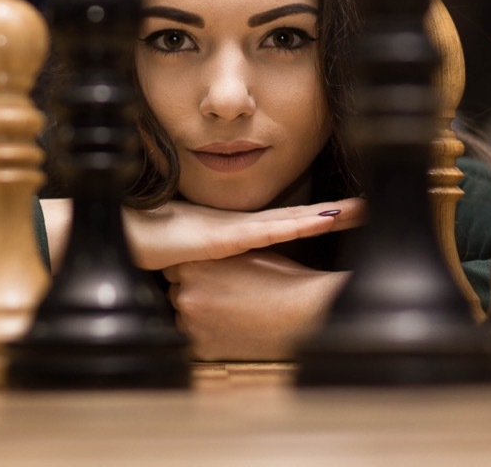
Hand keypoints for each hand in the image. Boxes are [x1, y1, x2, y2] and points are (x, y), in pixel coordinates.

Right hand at [124, 197, 364, 270]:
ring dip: (326, 216)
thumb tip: (220, 282)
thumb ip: (213, 269)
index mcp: (237, 231)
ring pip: (291, 221)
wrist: (124, 237)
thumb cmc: (150, 246)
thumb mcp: (191, 262)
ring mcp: (236, 229)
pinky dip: (298, 225)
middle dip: (333, 214)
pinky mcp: (227, 236)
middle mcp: (242, 226)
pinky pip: (269, 231)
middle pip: (297, 219)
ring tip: (358, 210)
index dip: (315, 218)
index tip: (346, 214)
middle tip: (366, 207)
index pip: (286, 224)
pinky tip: (322, 220)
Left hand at [163, 252, 347, 360]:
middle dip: (195, 295)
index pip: (174, 269)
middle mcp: (186, 295)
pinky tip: (235, 329)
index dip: (193, 273)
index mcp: (193, 266)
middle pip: (178, 294)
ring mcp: (192, 325)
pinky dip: (212, 337)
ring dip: (202, 317)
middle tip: (223, 296)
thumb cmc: (280, 278)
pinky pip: (199, 341)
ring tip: (231, 313)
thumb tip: (204, 258)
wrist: (304, 311)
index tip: (208, 277)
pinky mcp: (203, 349)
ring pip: (186, 319)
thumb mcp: (243, 253)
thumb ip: (215, 257)